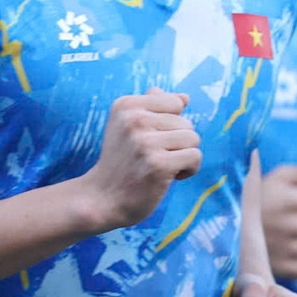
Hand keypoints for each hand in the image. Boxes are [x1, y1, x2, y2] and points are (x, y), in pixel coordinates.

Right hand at [78, 90, 200, 230]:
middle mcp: (134, 119)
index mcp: (126, 105)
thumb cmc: (120, 162)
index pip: (175, 102)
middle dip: (178, 143)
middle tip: (154, 158)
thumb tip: (185, 97)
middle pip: (186, 122)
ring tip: (163, 166)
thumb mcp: (126, 126)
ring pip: (193, 138)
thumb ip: (152, 106)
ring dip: (184, 156)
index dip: (171, 123)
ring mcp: (145, 142)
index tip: (153, 139)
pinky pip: (194, 156)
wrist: (102, 199)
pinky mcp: (158, 164)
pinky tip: (171, 177)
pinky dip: (189, 169)